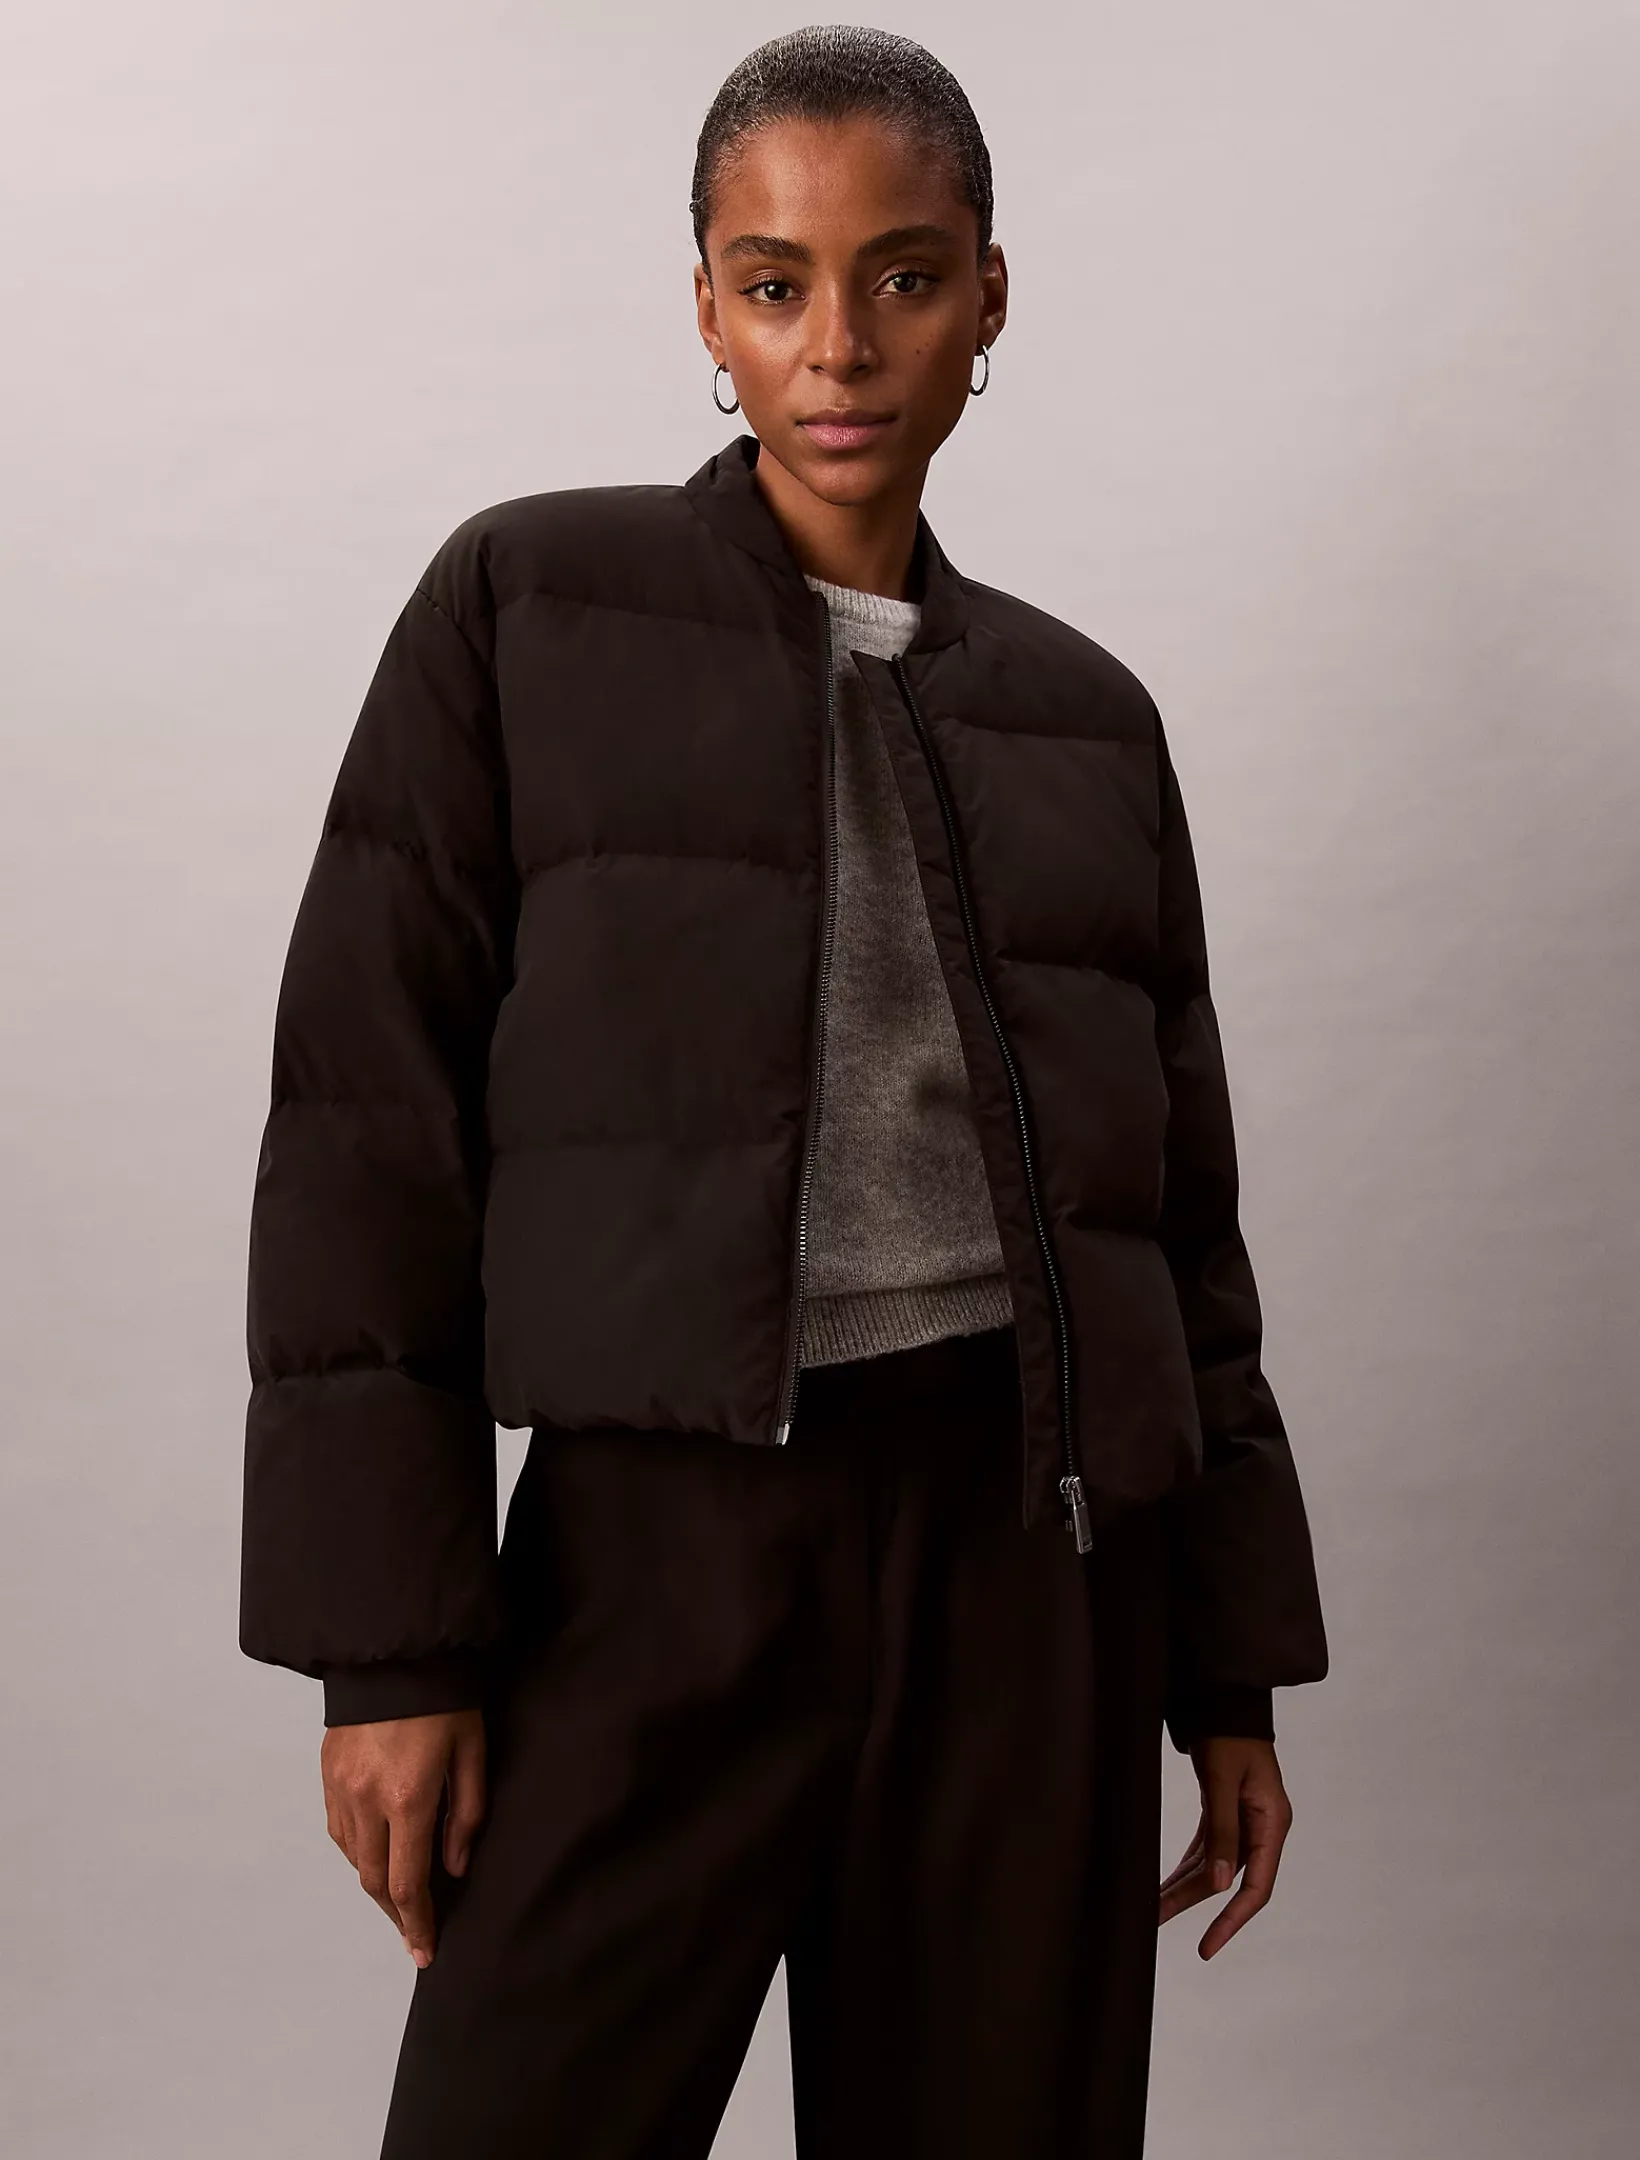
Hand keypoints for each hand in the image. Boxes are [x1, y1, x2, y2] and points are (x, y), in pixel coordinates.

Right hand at [320, 1708, 485, 1967]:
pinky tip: (375, 1855)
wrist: (395, 1652)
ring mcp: (341, 1788)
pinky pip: (338, 1830)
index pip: (407, 1884)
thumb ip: (465, 1815)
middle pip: (374, 1881)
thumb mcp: (471, 1753)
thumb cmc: (444, 1699)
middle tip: (416, 1933)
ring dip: (375, 1885)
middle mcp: (366, 1801)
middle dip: (396, 1914)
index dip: (417, 1924)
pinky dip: (356, 1852)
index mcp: (406, 1799)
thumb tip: (455, 1868)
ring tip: (400, 1898)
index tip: (425, 1952)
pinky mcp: (328, 1773)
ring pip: (352, 1860)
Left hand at [1158, 1735, 1292, 1957]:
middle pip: (1230, 1880)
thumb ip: (1222, 1829)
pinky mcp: (1226, 1813)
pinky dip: (1188, 1866)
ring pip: (1215, 1867)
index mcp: (1273, 1823)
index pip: (1257, 1887)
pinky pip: (1207, 1849)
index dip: (1232, 1920)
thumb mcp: (1223, 1780)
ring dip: (1184, 1886)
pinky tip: (1167, 1883)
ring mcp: (1245, 1822)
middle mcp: (1262, 1828)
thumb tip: (1220, 1885)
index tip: (1207, 1947)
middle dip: (1193, 1903)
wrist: (1225, 1699)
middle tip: (1155, 1920)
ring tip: (1151, 1907)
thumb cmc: (1229, 1735)